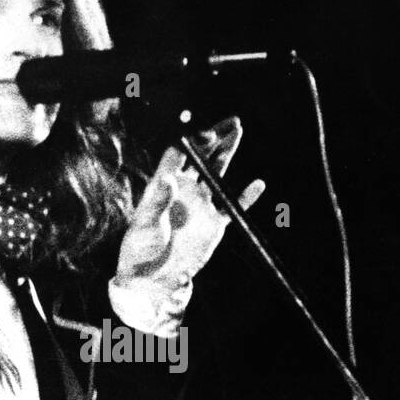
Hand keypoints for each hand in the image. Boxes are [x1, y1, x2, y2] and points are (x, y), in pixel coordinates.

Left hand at [115, 117, 265, 287]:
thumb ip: (158, 202)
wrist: (152, 277)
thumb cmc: (141, 249)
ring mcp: (200, 205)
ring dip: (227, 153)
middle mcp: (183, 190)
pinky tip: (257, 185)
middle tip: (232, 122)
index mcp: (165, 185)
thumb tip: (170, 179)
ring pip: (217, 173)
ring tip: (238, 131)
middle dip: (216, 137)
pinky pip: (233, 207)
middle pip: (201, 156)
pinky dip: (246, 198)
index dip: (193, 140)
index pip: (180, 153)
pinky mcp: (213, 223)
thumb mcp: (147, 225)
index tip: (208, 132)